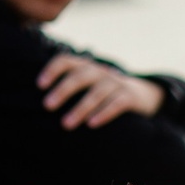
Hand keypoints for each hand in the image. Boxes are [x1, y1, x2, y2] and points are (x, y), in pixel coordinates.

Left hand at [39, 54, 162, 128]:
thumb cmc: (106, 94)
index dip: (52, 69)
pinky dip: (104, 113)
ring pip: (98, 92)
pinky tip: (92, 124)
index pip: (67, 61)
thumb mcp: (89, 85)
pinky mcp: (131, 97)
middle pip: (81, 75)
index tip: (39, 85)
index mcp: (87, 67)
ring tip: (66, 124)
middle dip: (63, 89)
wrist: (145, 95)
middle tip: (47, 106)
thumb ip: (70, 87)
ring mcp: (117, 83)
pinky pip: (117, 103)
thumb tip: (40, 103)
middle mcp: (101, 72)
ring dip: (81, 107)